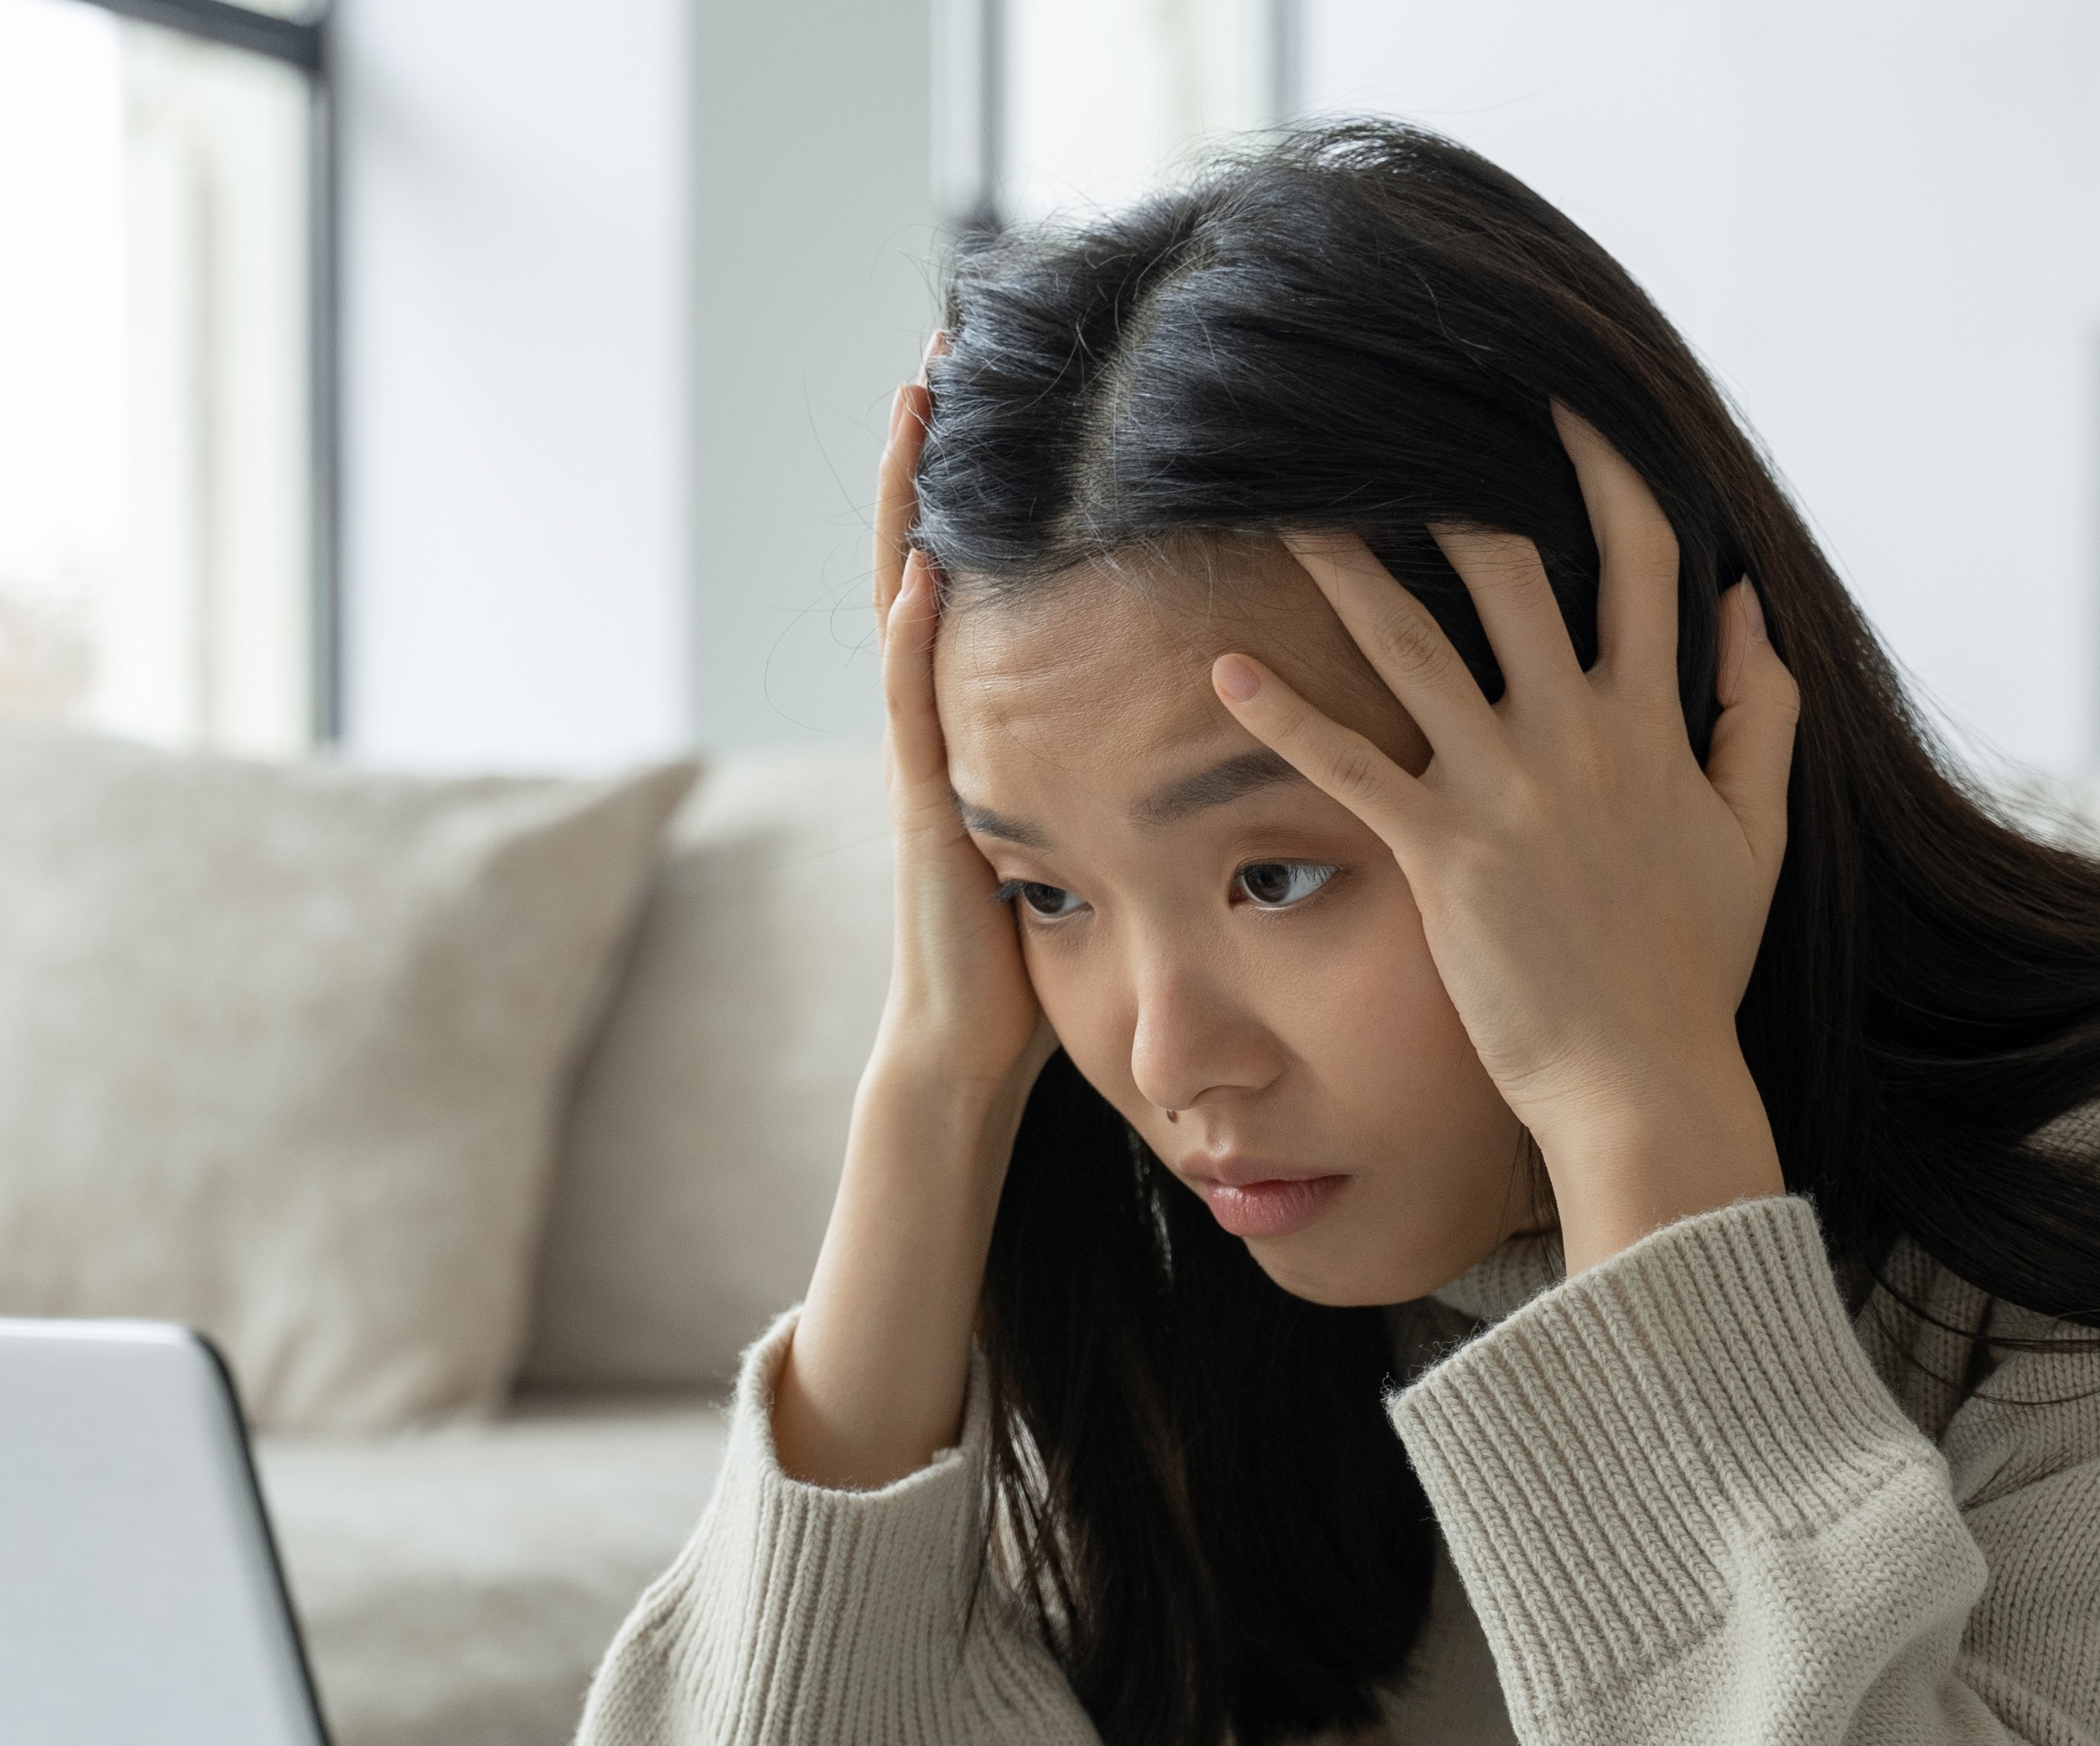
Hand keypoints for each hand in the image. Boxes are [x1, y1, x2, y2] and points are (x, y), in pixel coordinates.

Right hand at [864, 379, 1055, 1114]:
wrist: (966, 1047)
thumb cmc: (1032, 952)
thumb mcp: (1082, 826)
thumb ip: (1104, 760)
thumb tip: (1195, 698)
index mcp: (977, 712)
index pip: (973, 569)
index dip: (977, 479)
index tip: (998, 383)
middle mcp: (937, 715)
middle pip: (923, 551)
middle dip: (930, 452)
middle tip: (944, 343)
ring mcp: (920, 753)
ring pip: (904, 600)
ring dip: (908, 506)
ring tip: (919, 405)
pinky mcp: (924, 804)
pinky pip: (912, 701)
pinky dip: (914, 633)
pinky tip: (926, 568)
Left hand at [1207, 406, 1805, 1272]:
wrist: (1642, 1079)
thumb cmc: (1693, 965)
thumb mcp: (1753, 831)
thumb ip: (1756, 712)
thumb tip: (1747, 607)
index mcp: (1656, 722)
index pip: (1640, 558)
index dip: (1604, 465)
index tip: (1562, 399)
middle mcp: (1580, 736)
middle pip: (1511, 569)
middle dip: (1447, 484)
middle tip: (1385, 419)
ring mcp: (1506, 791)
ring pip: (1414, 647)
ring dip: (1346, 568)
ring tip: (1284, 506)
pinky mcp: (1441, 854)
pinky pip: (1350, 766)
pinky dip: (1285, 714)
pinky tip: (1225, 668)